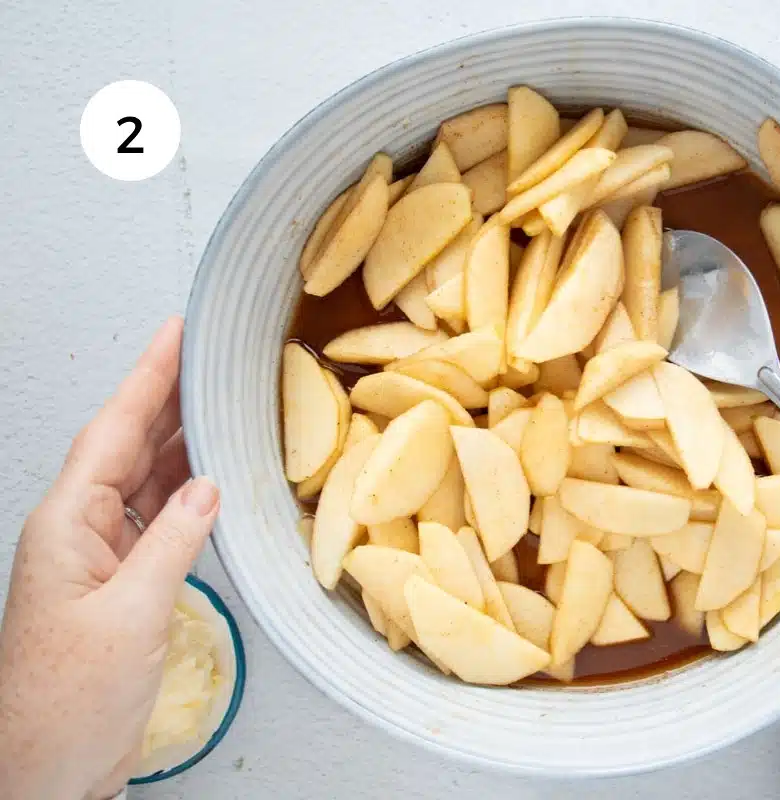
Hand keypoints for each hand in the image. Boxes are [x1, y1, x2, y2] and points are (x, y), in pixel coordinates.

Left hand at [0, 318, 219, 799]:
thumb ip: (172, 543)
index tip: (174, 334)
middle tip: (208, 357)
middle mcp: (79, 534)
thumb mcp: (131, 615)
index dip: (146, 378)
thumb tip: (206, 489)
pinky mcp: (120, 587)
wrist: (46, 768)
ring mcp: (98, 560)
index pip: (110, 432)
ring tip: (219, 405)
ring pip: (143, 481)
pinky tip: (212, 482)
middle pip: (125, 446)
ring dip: (180, 443)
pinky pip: (156, 521)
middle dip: (166, 397)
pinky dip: (187, 495)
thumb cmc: (66, 703)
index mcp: (67, 527)